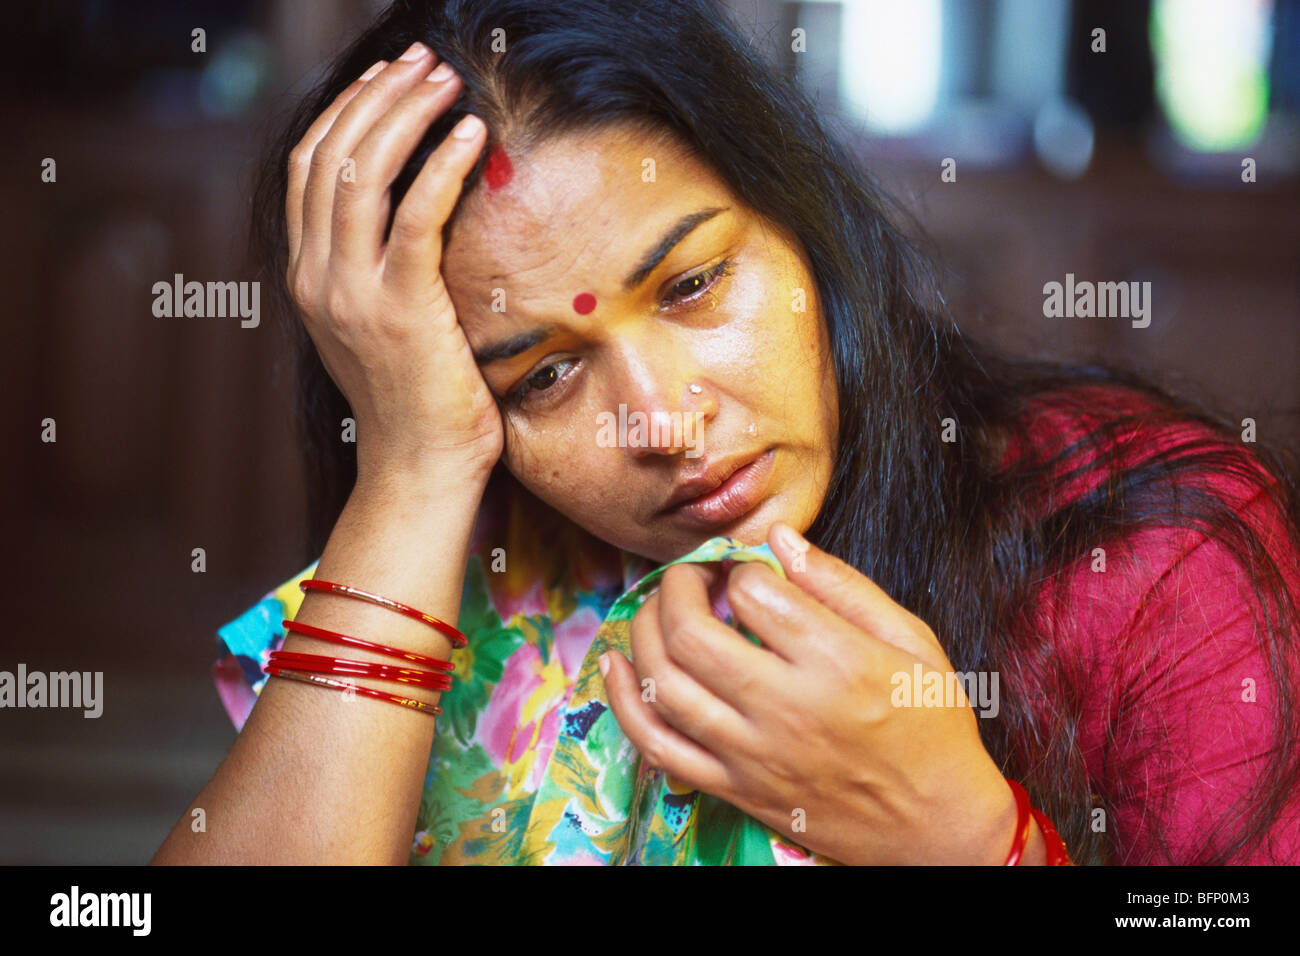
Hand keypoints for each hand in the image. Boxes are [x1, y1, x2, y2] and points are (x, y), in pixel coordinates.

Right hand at [285, 43, 502, 481]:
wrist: (421, 470)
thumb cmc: (420, 401)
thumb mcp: (382, 325)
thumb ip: (378, 270)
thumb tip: (415, 216)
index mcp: (308, 277)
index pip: (309, 167)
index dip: (345, 110)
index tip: (390, 77)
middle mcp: (316, 277)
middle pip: (330, 154)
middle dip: (377, 95)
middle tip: (422, 62)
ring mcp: (351, 293)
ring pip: (361, 172)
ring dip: (405, 114)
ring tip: (446, 82)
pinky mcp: (400, 308)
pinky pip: (415, 214)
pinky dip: (441, 165)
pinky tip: (470, 134)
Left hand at [600, 522, 1018, 863]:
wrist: (938, 828)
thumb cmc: (931, 727)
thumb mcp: (911, 641)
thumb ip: (842, 586)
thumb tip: (780, 538)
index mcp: (837, 661)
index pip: (754, 591)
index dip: (742, 566)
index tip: (749, 568)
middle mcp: (786, 707)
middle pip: (691, 632)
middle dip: (677, 586)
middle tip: (690, 575)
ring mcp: (752, 753)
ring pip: (664, 682)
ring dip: (643, 631)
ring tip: (655, 608)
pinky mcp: (734, 788)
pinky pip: (658, 745)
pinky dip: (624, 703)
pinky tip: (615, 666)